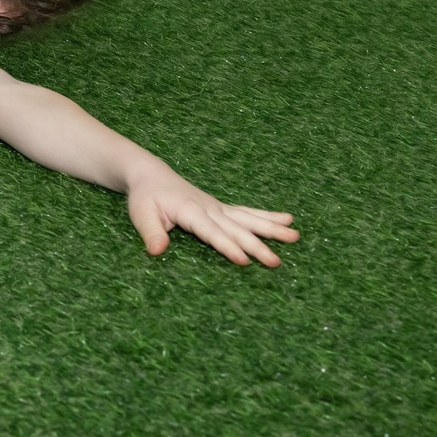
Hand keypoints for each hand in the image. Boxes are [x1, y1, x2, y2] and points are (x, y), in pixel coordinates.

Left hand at [125, 166, 296, 266]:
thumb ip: (151, 232)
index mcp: (190, 211)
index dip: (227, 247)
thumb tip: (156, 251)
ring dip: (271, 229)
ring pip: (248, 219)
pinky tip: (288, 220)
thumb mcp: (140, 214)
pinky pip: (247, 213)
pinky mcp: (222, 208)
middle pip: (236, 230)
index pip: (211, 233)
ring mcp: (218, 208)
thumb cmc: (145, 197)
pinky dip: (267, 216)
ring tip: (295, 237)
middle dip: (257, 246)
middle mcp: (209, 208)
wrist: (152, 175)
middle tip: (276, 262)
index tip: (244, 260)